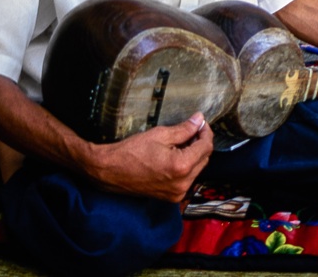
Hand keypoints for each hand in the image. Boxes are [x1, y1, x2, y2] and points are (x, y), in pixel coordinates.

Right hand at [83, 113, 213, 202]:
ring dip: (194, 155)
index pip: (206, 147)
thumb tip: (199, 120)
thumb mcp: (160, 135)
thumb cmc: (131, 151)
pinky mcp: (172, 197)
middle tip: (192, 129)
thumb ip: (184, 129)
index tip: (201, 123)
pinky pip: (187, 179)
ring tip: (181, 142)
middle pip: (204, 159)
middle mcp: (183, 183)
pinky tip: (175, 155)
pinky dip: (186, 167)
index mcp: (181, 166)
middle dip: (200, 143)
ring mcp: (178, 193)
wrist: (110, 171)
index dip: (206, 132)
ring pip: (197, 169)